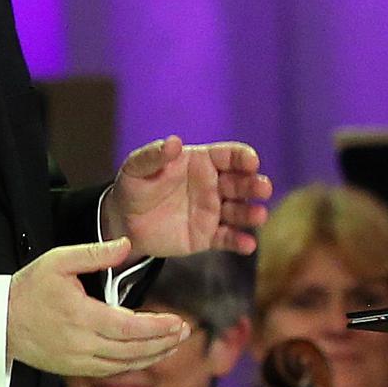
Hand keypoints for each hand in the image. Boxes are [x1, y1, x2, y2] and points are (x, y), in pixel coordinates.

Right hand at [7, 239, 191, 375]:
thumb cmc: (29, 287)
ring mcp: (77, 360)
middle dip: (162, 343)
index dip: (157, 328)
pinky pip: (109, 370)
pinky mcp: (72, 369)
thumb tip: (126, 245)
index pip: (129, 328)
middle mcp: (82, 344)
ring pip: (123, 364)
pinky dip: (132, 364)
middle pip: (132, 350)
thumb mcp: (58, 261)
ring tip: (174, 344)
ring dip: (152, 356)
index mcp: (81, 316)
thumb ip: (94, 254)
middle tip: (185, 332)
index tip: (178, 322)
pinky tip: (147, 356)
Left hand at [105, 135, 271, 257]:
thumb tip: (174, 142)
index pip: (228, 156)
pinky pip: (227, 239)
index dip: (242, 157)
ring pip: (238, 211)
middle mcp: (213, 186)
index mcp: (201, 163)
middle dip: (254, 185)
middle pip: (240, 183)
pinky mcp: (207, 236)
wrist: (124, 222)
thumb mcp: (137, 168)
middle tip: (263, 188)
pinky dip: (239, 242)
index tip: (252, 161)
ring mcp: (212, 212)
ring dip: (251, 213)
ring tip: (259, 216)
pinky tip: (248, 244)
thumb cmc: (134, 187)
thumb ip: (154, 156)